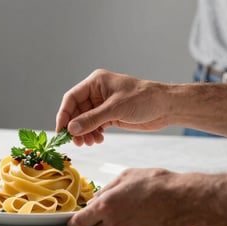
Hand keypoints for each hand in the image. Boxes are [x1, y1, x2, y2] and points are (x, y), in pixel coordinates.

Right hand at [55, 69, 171, 146]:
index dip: (64, 114)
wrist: (165, 107)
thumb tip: (71, 128)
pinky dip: (93, 133)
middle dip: (76, 127)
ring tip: (89, 143)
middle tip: (76, 142)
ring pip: (85, 120)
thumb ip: (92, 119)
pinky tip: (97, 140)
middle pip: (77, 111)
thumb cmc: (143, 99)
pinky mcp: (111, 115)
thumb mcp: (115, 109)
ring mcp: (104, 104)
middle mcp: (97, 92)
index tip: (61, 130)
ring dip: (84, 132)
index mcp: (96, 82)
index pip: (72, 98)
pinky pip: (95, 125)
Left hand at [67, 168, 199, 225]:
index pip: (79, 223)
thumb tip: (94, 200)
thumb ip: (106, 190)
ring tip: (136, 216)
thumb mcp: (127, 176)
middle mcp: (114, 225)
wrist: (186, 200)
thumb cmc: (158, 184)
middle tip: (114, 215)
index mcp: (106, 205)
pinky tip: (146, 224)